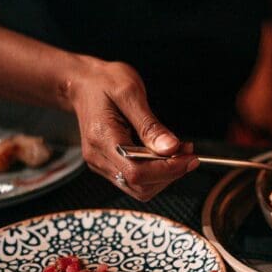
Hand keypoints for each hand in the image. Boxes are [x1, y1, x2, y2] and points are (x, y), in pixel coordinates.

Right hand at [67, 59, 197, 200]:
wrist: (82, 83)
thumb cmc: (104, 83)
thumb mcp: (131, 93)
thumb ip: (150, 125)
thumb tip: (170, 148)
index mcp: (102, 138)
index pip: (137, 172)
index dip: (168, 170)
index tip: (189, 158)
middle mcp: (98, 157)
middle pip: (139, 185)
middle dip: (169, 173)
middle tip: (187, 152)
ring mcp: (100, 163)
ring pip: (139, 188)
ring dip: (164, 175)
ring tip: (178, 152)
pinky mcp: (107, 165)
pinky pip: (134, 180)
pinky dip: (155, 173)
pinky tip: (164, 155)